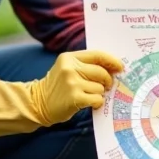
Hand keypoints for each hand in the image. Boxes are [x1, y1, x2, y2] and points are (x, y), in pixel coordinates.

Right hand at [0, 50, 124, 138]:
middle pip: (102, 72)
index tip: (120, 67)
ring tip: (89, 95)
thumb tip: (113, 68)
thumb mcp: (67, 69)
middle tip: (106, 86)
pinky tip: (89, 103)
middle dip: (108, 80)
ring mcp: (72, 83)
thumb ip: (85, 65)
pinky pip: (97, 99)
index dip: (112, 61)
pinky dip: (97, 102)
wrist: (38, 103)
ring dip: (99, 93)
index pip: (97, 55)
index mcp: (69, 57)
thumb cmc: (57, 87)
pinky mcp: (75, 97)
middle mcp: (70, 68)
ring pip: (100, 87)